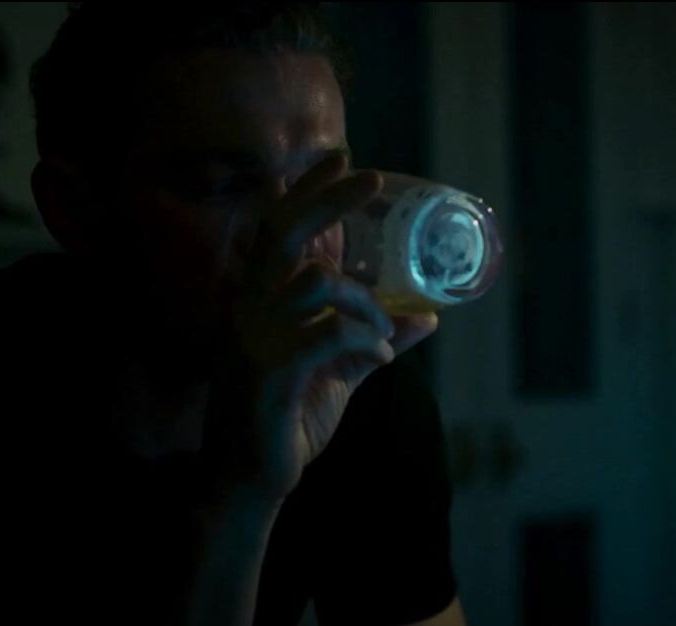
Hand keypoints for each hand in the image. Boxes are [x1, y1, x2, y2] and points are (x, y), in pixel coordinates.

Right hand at [201, 154, 437, 501]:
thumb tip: (428, 316)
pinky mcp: (268, 373)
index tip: (339, 157)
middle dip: (327, 199)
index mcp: (258, 303)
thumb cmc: (289, 418)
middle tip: (369, 178)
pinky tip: (382, 361)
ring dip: (364, 301)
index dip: (307, 192)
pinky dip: (367, 341)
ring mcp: (253, 339)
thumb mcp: (340, 371)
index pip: (276, 230)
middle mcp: (248, 310)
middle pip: (283, 233)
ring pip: (315, 283)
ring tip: (386, 328)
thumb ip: (374, 340)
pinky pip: (329, 336)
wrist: (254, 479)